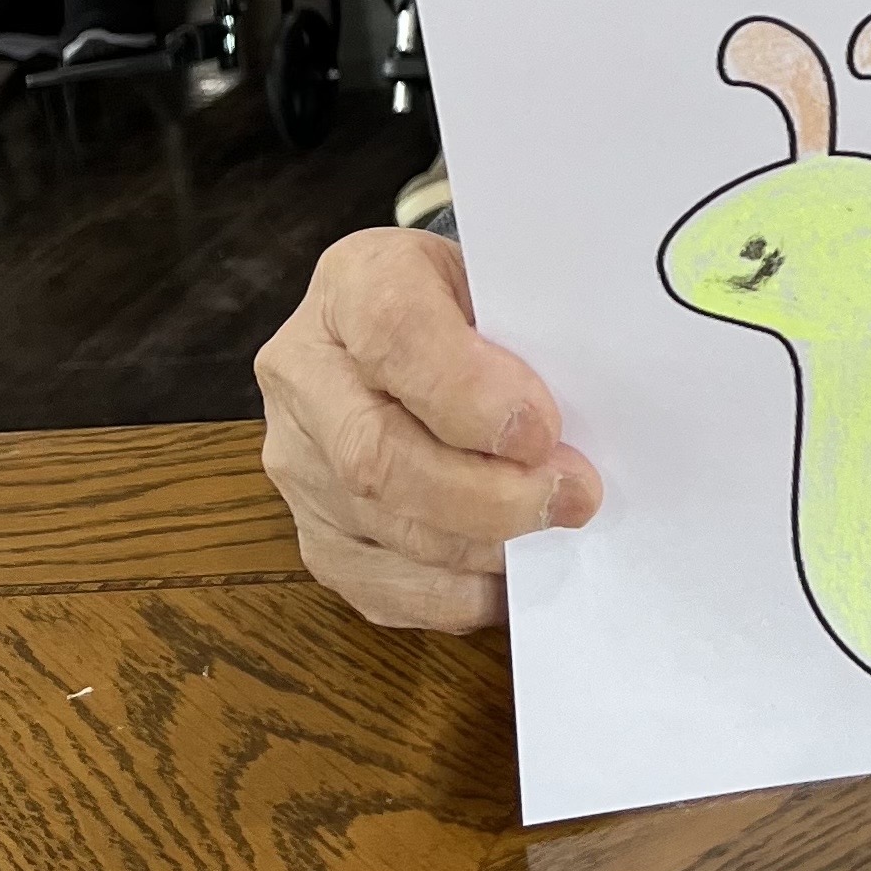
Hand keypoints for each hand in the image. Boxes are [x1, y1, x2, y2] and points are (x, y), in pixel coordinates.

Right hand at [257, 228, 599, 631]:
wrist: (408, 318)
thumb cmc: (472, 299)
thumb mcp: (499, 276)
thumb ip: (526, 334)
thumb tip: (569, 434)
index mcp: (354, 282)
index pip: (394, 335)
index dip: (470, 392)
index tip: (542, 429)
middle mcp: (304, 371)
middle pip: (376, 454)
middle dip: (486, 493)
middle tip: (572, 497)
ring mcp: (298, 458)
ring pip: (378, 525)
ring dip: (480, 545)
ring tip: (551, 535)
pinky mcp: (310, 529)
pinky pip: (375, 584)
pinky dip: (452, 594)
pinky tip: (508, 579)